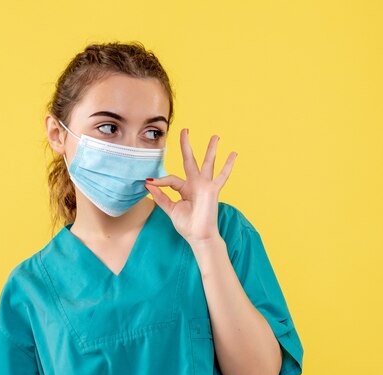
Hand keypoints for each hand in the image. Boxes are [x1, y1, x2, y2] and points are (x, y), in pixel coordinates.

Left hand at [144, 128, 237, 244]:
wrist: (199, 237)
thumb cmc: (188, 226)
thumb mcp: (171, 209)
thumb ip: (161, 197)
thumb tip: (148, 183)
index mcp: (185, 189)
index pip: (172, 178)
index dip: (160, 180)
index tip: (148, 182)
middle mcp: (196, 184)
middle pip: (190, 160)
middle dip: (187, 145)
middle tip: (185, 130)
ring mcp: (205, 185)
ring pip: (208, 163)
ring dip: (211, 149)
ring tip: (215, 136)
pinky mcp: (212, 189)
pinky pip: (222, 175)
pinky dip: (228, 165)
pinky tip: (234, 154)